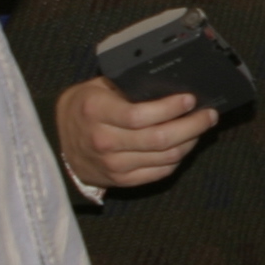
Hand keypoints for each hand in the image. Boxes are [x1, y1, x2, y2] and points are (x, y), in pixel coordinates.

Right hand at [56, 78, 215, 189]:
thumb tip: (169, 84)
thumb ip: (127, 87)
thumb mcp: (97, 88)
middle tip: (208, 114)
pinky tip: (185, 144)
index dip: (170, 108)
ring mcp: (112, 164)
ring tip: (201, 127)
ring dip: (190, 141)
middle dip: (192, 125)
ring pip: (165, 157)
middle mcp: (103, 140)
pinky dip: (177, 159)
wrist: (55, 142)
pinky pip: (159, 172)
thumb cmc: (84, 108)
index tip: (190, 99)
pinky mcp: (121, 180)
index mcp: (96, 112)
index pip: (140, 115)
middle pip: (159, 139)